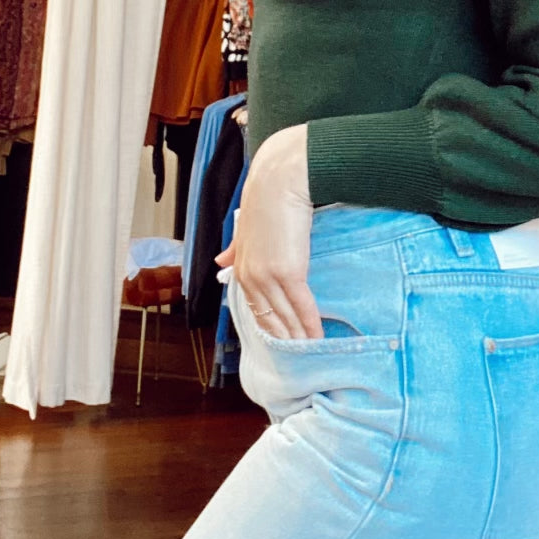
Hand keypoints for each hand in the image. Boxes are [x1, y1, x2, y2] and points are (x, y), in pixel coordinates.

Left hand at [215, 122, 320, 339]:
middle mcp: (251, 277)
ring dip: (298, 337)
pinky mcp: (290, 272)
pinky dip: (310, 323)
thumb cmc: (267, 199)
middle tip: (299, 358)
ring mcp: (269, 276)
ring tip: (311, 353)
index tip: (282, 343)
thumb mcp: (245, 228)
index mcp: (241, 268)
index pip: (255, 308)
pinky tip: (318, 336)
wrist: (280, 180)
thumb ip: (234, 248)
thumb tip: (220, 261)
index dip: (269, 327)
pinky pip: (302, 305)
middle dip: (284, 340)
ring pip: (284, 317)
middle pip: (269, 319)